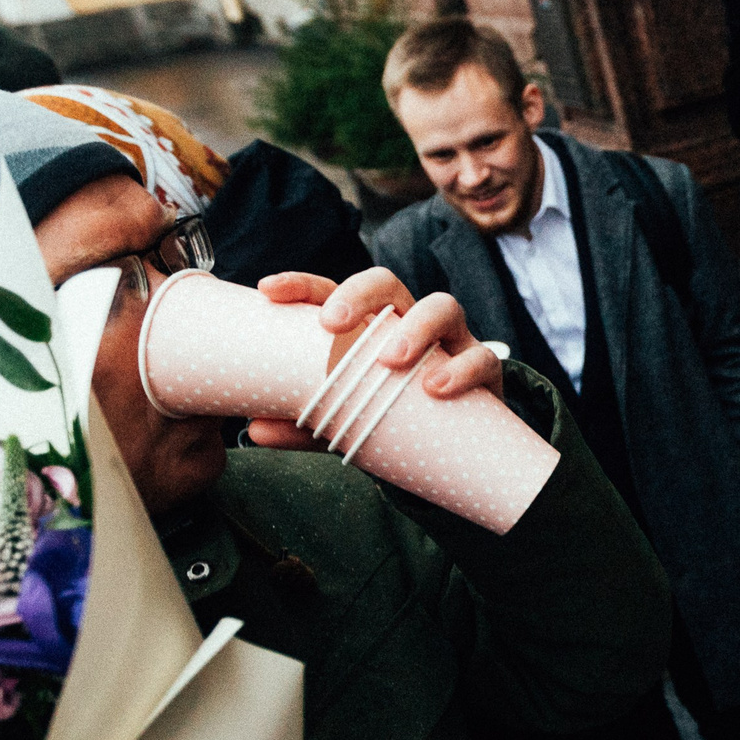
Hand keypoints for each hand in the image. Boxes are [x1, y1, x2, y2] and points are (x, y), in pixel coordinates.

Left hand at [249, 270, 503, 448]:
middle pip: (388, 284)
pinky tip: (436, 389)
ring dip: (416, 326)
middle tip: (332, 324)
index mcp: (368, 328)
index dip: (302, 285)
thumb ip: (302, 425)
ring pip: (443, 306)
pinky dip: (461, 368)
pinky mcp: (485, 371)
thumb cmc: (392, 424)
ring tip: (391, 359)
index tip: (268, 291)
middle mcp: (409, 324)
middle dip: (360, 294)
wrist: (455, 455)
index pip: (333, 293)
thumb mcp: (341, 424)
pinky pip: (483, 357)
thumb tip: (254, 430)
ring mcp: (451, 343)